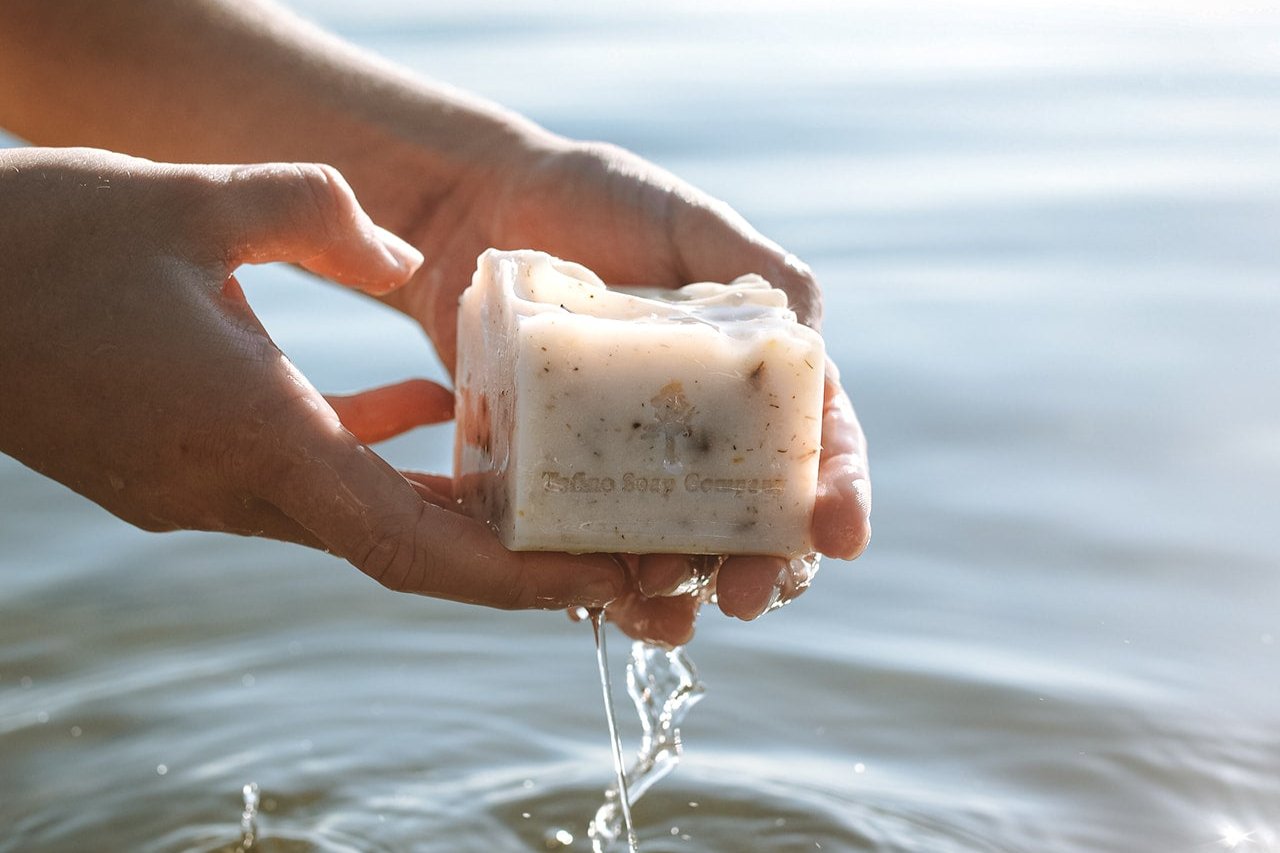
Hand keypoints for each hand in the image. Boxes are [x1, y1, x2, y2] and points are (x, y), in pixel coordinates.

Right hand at [0, 147, 623, 609]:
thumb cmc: (47, 238)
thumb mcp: (202, 201)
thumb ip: (324, 217)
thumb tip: (401, 256)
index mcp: (249, 438)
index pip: (405, 546)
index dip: (509, 576)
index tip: (590, 583)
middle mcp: (230, 490)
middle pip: (397, 549)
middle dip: (503, 553)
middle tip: (598, 542)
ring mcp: (200, 492)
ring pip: (355, 516)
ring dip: (444, 505)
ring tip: (535, 477)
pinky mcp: (180, 470)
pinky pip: (305, 477)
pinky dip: (375, 456)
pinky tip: (428, 407)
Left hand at [377, 138, 871, 644]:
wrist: (480, 209)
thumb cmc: (600, 203)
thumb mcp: (692, 224)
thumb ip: (762, 271)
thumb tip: (810, 334)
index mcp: (753, 378)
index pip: (818, 445)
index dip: (839, 493)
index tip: (841, 533)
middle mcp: (700, 433)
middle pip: (754, 521)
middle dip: (763, 567)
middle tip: (746, 595)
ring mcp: (629, 462)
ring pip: (674, 550)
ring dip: (677, 594)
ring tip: (667, 619)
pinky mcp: (557, 475)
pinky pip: (584, 545)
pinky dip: (596, 586)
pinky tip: (600, 608)